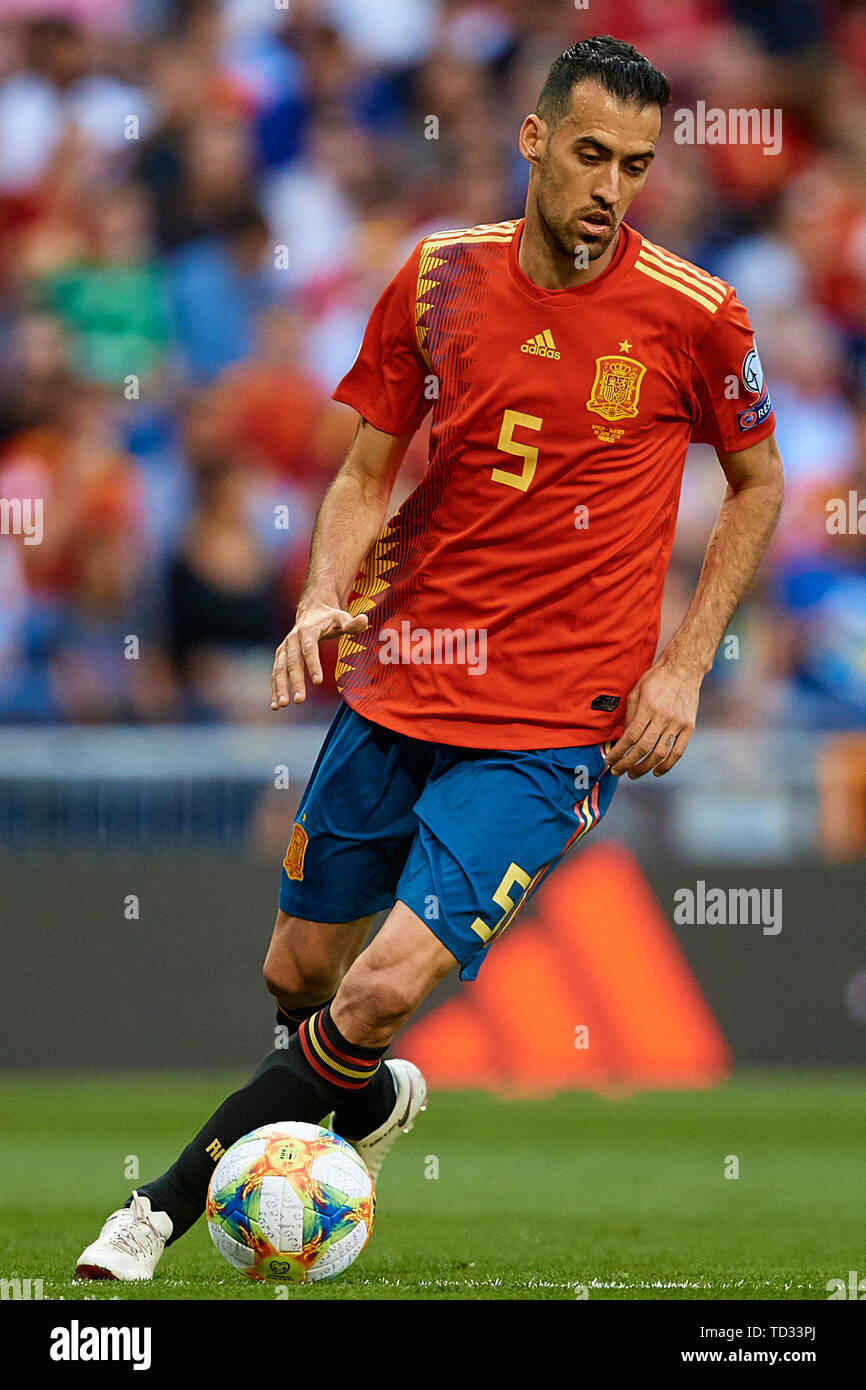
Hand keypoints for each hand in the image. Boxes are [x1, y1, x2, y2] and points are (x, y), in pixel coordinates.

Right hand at [271, 603, 367, 708]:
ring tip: (282, 705)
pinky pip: (276, 674)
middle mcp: (292, 640)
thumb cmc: (330, 618)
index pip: (309, 648)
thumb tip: (364, 620)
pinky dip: (275, 689)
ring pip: (280, 669)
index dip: (313, 664)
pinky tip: (275, 705)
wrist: (311, 611)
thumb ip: (352, 623)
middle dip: (296, 682)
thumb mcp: (342, 618)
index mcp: (308, 630)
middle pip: (293, 662)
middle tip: (300, 700)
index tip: (319, 681)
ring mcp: (284, 649)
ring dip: (280, 687)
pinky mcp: (281, 657)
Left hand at [604, 658, 700, 778]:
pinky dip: (667, 765)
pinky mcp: (689, 727)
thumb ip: (629, 715)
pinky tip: (656, 771)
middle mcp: (663, 717)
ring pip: (660, 754)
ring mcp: (678, 723)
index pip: (630, 737)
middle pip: (643, 748)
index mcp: (648, 707)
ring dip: (644, 768)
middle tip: (617, 771)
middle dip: (627, 764)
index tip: (609, 761)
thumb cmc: (656, 679)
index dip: (619, 753)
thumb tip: (623, 739)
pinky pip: (678, 751)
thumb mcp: (637, 691)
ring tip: (633, 773)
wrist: (684, 669)